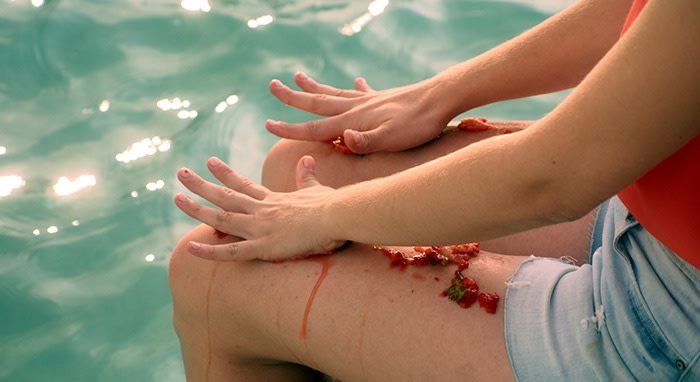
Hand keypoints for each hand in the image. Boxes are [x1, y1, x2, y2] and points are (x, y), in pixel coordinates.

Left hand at [174, 156, 343, 260]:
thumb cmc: (333, 206)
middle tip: (180, 173)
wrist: (338, 216)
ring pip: (221, 217)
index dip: (225, 174)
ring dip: (197, 208)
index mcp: (273, 200)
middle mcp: (261, 211)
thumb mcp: (317, 189)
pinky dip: (210, 251)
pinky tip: (190, 248)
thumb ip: (307, 177)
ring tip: (176, 198)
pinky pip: (232, 252)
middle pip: (224, 196)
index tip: (209, 162)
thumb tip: (306, 160)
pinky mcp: (264, 248)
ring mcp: (260, 228)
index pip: (243, 184)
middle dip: (200, 184)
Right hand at [266, 72, 453, 153]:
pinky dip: (354, 88)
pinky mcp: (382, 98)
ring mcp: (368, 100)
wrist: (441, 99)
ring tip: (298, 76)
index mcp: (352, 121)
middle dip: (292, 98)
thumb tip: (341, 139)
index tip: (268, 124)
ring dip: (314, 87)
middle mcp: (355, 107)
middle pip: (316, 102)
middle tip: (271, 86)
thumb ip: (365, 141)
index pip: (314, 127)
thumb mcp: (391, 139)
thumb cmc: (417, 126)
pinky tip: (357, 82)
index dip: (290, 129)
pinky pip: (361, 91)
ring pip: (334, 93)